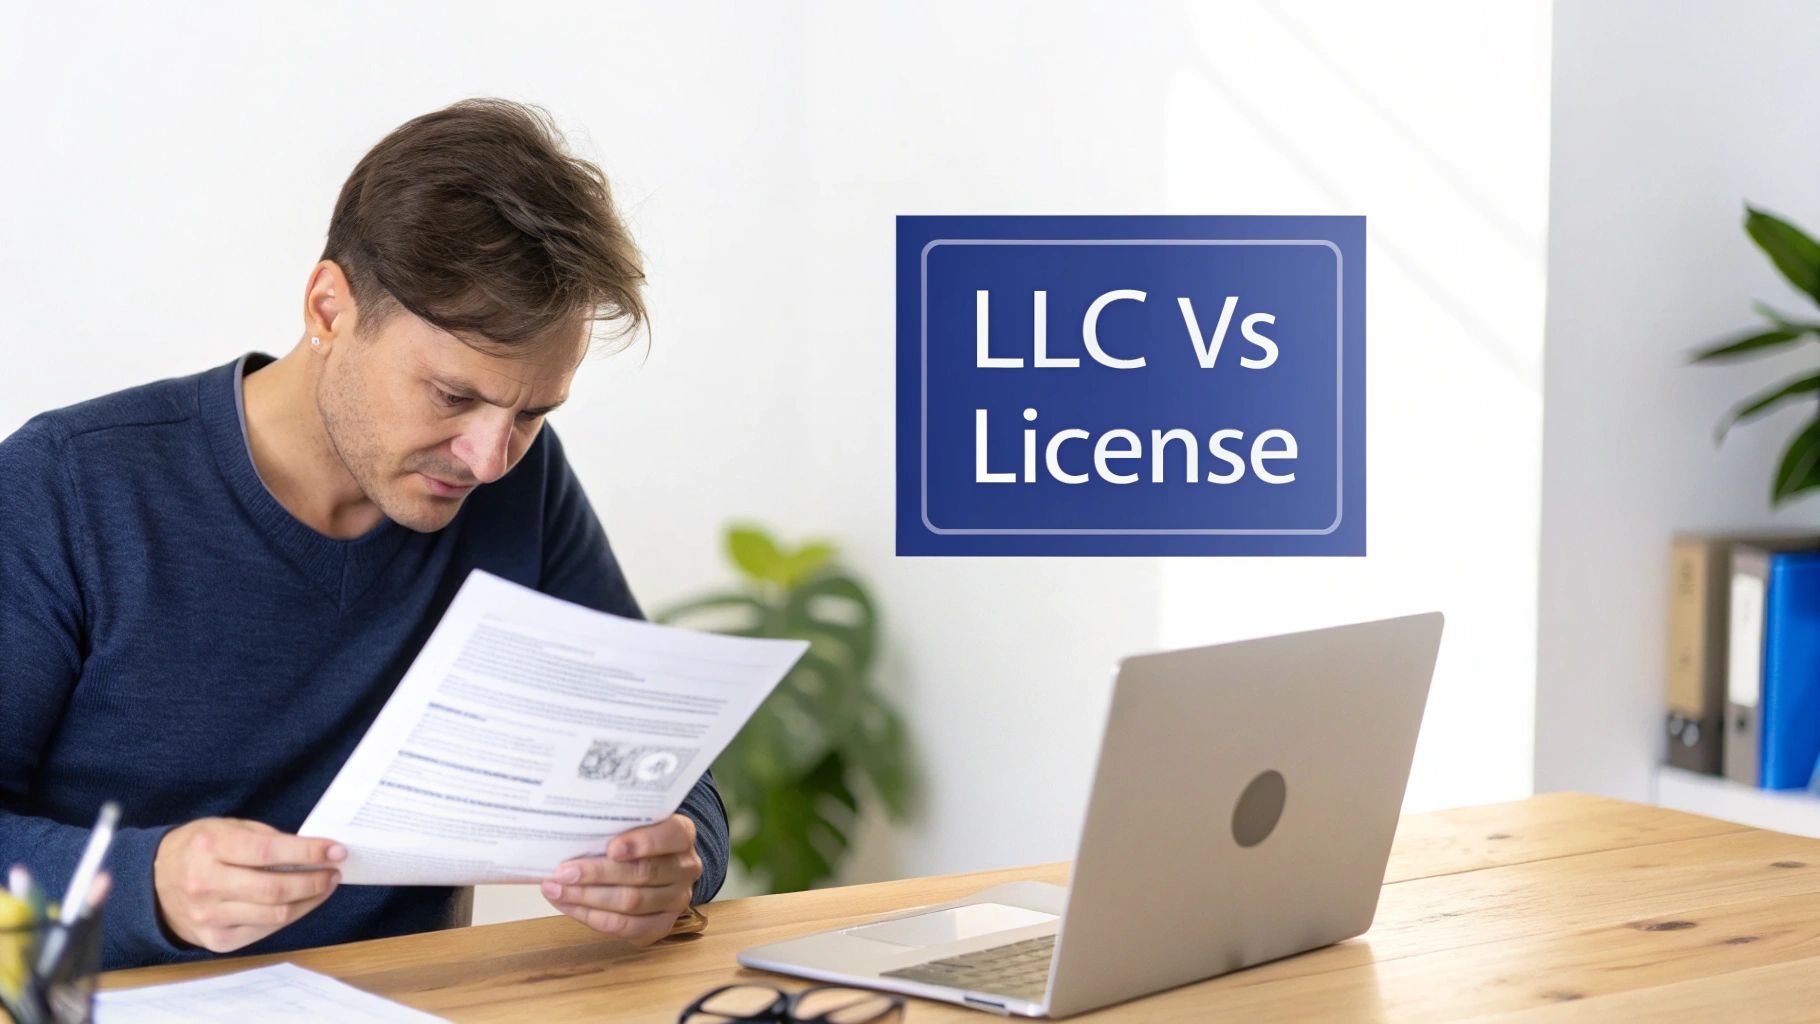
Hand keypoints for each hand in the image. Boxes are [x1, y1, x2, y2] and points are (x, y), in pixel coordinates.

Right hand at [153, 818, 344, 952]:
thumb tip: (313, 852)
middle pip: (275, 889)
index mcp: (210, 848)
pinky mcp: (216, 940)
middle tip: (335, 871)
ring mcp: (209, 917)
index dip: (308, 853)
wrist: (153, 883)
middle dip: (315, 880)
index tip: (336, 850)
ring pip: (275, 914)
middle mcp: (206, 885)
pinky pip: (265, 930)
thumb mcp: (227, 829)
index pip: (268, 853)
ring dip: (309, 900)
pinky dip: (290, 915)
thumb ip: (266, 839)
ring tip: (325, 885)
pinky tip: (301, 902)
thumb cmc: (199, 849)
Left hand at [541, 814, 700, 943]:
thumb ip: (612, 824)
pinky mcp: (662, 924)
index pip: (671, 836)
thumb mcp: (629, 822)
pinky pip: (626, 927)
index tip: (611, 848)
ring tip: (556, 889)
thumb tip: (569, 829)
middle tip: (564, 872)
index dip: (642, 843)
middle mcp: (686, 867)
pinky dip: (592, 917)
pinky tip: (568, 905)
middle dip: (598, 873)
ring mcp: (677, 899)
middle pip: (644, 873)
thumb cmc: (632, 838)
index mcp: (682, 834)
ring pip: (632, 902)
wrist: (651, 864)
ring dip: (588, 897)